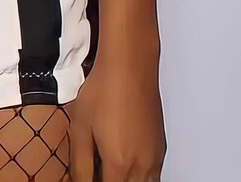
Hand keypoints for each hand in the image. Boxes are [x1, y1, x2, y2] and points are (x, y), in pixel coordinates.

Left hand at [71, 51, 164, 181]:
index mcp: (120, 163)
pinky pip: (152, 176)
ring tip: (107, 168)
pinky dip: (138, 177)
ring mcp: (155, 158)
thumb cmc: (104, 93)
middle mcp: (143, 165)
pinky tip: (123, 164)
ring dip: (125, 180)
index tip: (85, 178)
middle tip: (95, 171)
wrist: (129, 69)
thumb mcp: (80, 128)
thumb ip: (80, 163)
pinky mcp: (160, 150)